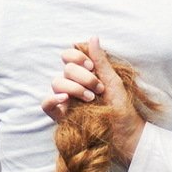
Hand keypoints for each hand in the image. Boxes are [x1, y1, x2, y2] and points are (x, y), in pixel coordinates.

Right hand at [39, 38, 145, 161]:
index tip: (92, 67)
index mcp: (85, 75)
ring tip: (90, 99)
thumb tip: (93, 37)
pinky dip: (52, 99)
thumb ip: (101, 61)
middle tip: (98, 89)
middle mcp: (73, 85)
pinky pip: (46, 104)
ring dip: (74, 88)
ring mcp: (66, 100)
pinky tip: (65, 99)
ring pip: (56, 83)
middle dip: (83, 77)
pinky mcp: (61, 116)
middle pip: (66, 70)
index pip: (69, 57)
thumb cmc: (122, 108)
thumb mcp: (113, 81)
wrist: (125, 134)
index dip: (77, 58)